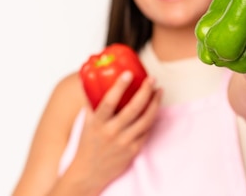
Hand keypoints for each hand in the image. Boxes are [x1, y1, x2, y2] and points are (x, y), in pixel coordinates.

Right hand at [64, 72, 161, 193]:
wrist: (90, 172)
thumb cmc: (88, 144)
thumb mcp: (86, 122)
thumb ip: (91, 102)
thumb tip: (93, 80)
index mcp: (98, 123)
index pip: (109, 102)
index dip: (119, 87)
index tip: (128, 74)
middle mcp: (112, 132)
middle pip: (133, 108)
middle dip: (145, 91)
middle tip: (152, 79)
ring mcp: (124, 142)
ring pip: (145, 119)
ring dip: (155, 103)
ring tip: (159, 91)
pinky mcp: (134, 150)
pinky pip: (147, 131)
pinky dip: (152, 117)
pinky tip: (155, 107)